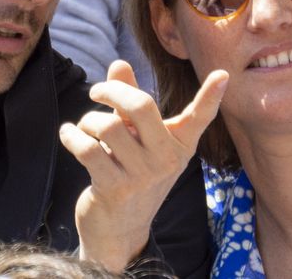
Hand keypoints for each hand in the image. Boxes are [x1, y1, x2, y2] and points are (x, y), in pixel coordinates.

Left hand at [59, 60, 228, 271]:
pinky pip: (87, 149)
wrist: (119, 230)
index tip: (223, 74)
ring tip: (84, 127)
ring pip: (107, 126)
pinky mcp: (115, 188)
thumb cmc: (130, 170)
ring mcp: (142, 175)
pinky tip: (69, 134)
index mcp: (179, 143)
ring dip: (88, 120)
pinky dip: (72, 135)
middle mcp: (166, 158)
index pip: (199, 118)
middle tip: (97, 92)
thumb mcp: (138, 136)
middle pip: (140, 105)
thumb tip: (119, 62)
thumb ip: (128, 99)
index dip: (211, 96)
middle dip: (111, 90)